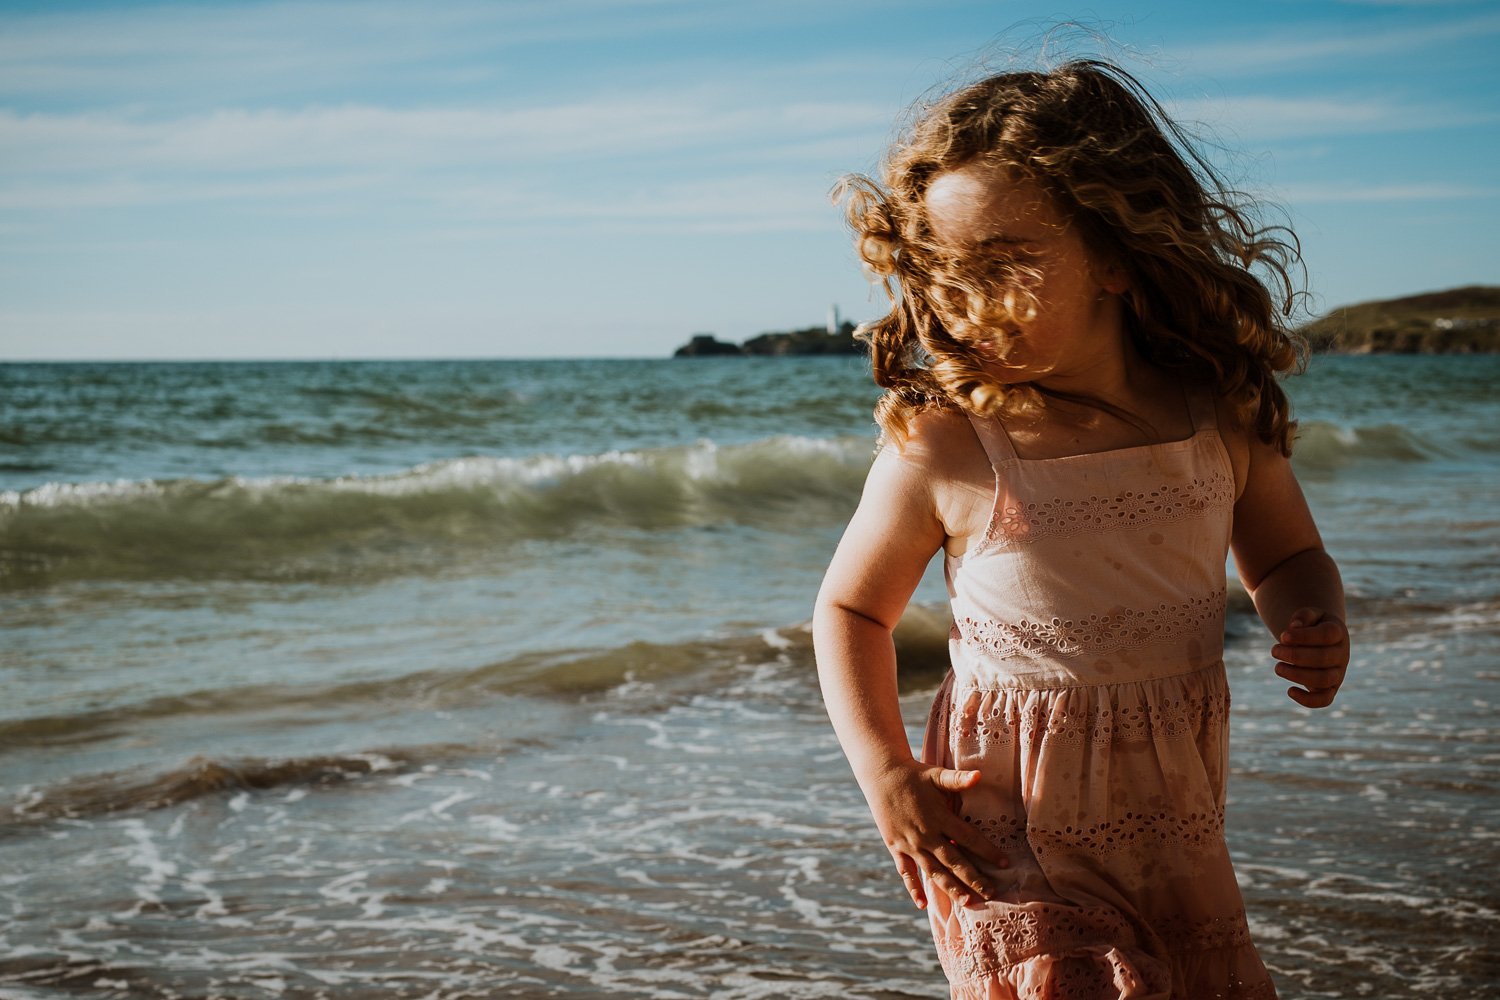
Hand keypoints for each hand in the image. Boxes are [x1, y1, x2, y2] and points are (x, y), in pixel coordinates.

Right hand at [864, 759, 1008, 909]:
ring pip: (934, 871)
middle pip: (954, 861)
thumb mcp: (936, 775)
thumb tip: (979, 776)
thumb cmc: (913, 774)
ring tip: (968, 901)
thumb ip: (958, 779)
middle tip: (991, 892)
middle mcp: (926, 834)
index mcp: (939, 817)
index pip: (969, 838)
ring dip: (951, 888)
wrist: (881, 776)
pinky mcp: (896, 848)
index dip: (988, 851)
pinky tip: (922, 904)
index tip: (1004, 862)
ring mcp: (910, 844)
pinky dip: (914, 888)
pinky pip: (906, 872)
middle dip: (974, 878)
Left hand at [1272, 607, 1348, 707]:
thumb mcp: (1309, 614)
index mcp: (1338, 632)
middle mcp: (1342, 654)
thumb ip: (1303, 616)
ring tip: (1277, 667)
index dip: (1303, 636)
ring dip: (1297, 675)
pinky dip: (1308, 700)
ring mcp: (1338, 673)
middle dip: (1294, 655)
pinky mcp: (1330, 688)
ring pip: (1323, 679)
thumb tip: (1294, 627)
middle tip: (1274, 651)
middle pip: (1323, 658)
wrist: (1322, 639)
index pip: (1326, 635)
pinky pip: (1325, 700)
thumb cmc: (1312, 625)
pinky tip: (1290, 690)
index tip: (1283, 636)